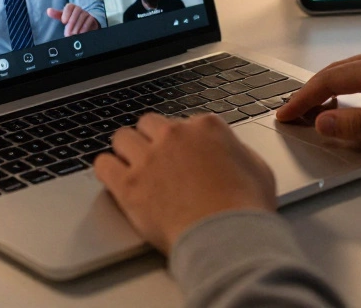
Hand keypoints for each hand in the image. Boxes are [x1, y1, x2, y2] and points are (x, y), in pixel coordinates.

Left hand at [45, 4, 98, 36]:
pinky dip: (85, 27)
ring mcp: (86, 13)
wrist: (85, 24)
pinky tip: (81, 33)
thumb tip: (48, 10)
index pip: (69, 6)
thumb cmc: (72, 20)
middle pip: (76, 11)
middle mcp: (79, 9)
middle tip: (68, 33)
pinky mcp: (92, 18)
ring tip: (73, 35)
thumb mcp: (64, 17)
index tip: (63, 21)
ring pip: (83, 16)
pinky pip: (89, 20)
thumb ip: (56, 14)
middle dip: (72, 23)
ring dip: (77, 26)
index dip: (66, 13)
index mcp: (72, 7)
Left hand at [94, 113, 276, 253]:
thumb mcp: (258, 169)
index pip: (184, 122)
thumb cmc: (246, 208)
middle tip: (157, 160)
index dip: (183, 141)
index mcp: (206, 127)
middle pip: (149, 124)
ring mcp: (149, 158)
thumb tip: (229, 151)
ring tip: (133, 168)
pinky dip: (107, 170)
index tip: (183, 155)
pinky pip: (102, 165)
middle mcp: (174, 135)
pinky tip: (114, 179)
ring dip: (127, 151)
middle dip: (152, 139)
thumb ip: (237, 152)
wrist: (226, 237)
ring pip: (122, 138)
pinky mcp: (128, 184)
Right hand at [275, 43, 360, 155]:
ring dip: (331, 87)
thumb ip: (359, 126)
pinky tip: (349, 100)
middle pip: (338, 70)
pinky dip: (351, 84)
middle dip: (311, 92)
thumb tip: (323, 121)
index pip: (331, 79)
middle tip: (293, 113)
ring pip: (354, 68)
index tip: (286, 114)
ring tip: (315, 110)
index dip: (304, 98)